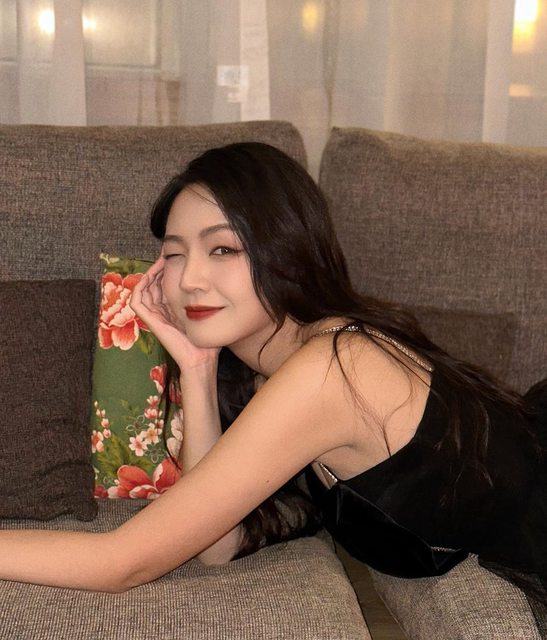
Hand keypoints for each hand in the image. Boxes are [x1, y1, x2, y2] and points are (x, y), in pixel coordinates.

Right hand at [130, 257, 219, 372]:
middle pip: (151, 285)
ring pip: (143, 290)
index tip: (174, 257)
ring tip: (160, 261)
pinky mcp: (150, 322)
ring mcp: (154, 317)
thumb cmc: (207, 340)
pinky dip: (141, 286)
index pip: (162, 286)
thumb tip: (212, 283)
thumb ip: (205, 300)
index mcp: (171, 311)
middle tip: (165, 255)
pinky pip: (137, 301)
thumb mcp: (206, 313)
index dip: (165, 271)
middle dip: (157, 269)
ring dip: (149, 274)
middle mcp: (160, 313)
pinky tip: (152, 274)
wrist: (202, 358)